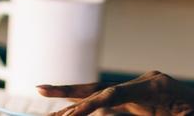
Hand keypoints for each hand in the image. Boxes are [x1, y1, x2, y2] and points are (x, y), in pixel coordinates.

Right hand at [39, 71, 193, 115]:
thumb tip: (128, 109)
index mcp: (154, 87)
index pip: (112, 94)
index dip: (88, 104)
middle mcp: (146, 83)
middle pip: (101, 88)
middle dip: (70, 93)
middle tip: (39, 91)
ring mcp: (144, 89)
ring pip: (102, 95)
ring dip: (76, 102)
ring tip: (46, 101)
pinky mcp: (144, 99)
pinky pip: (113, 103)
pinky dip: (93, 107)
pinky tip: (74, 111)